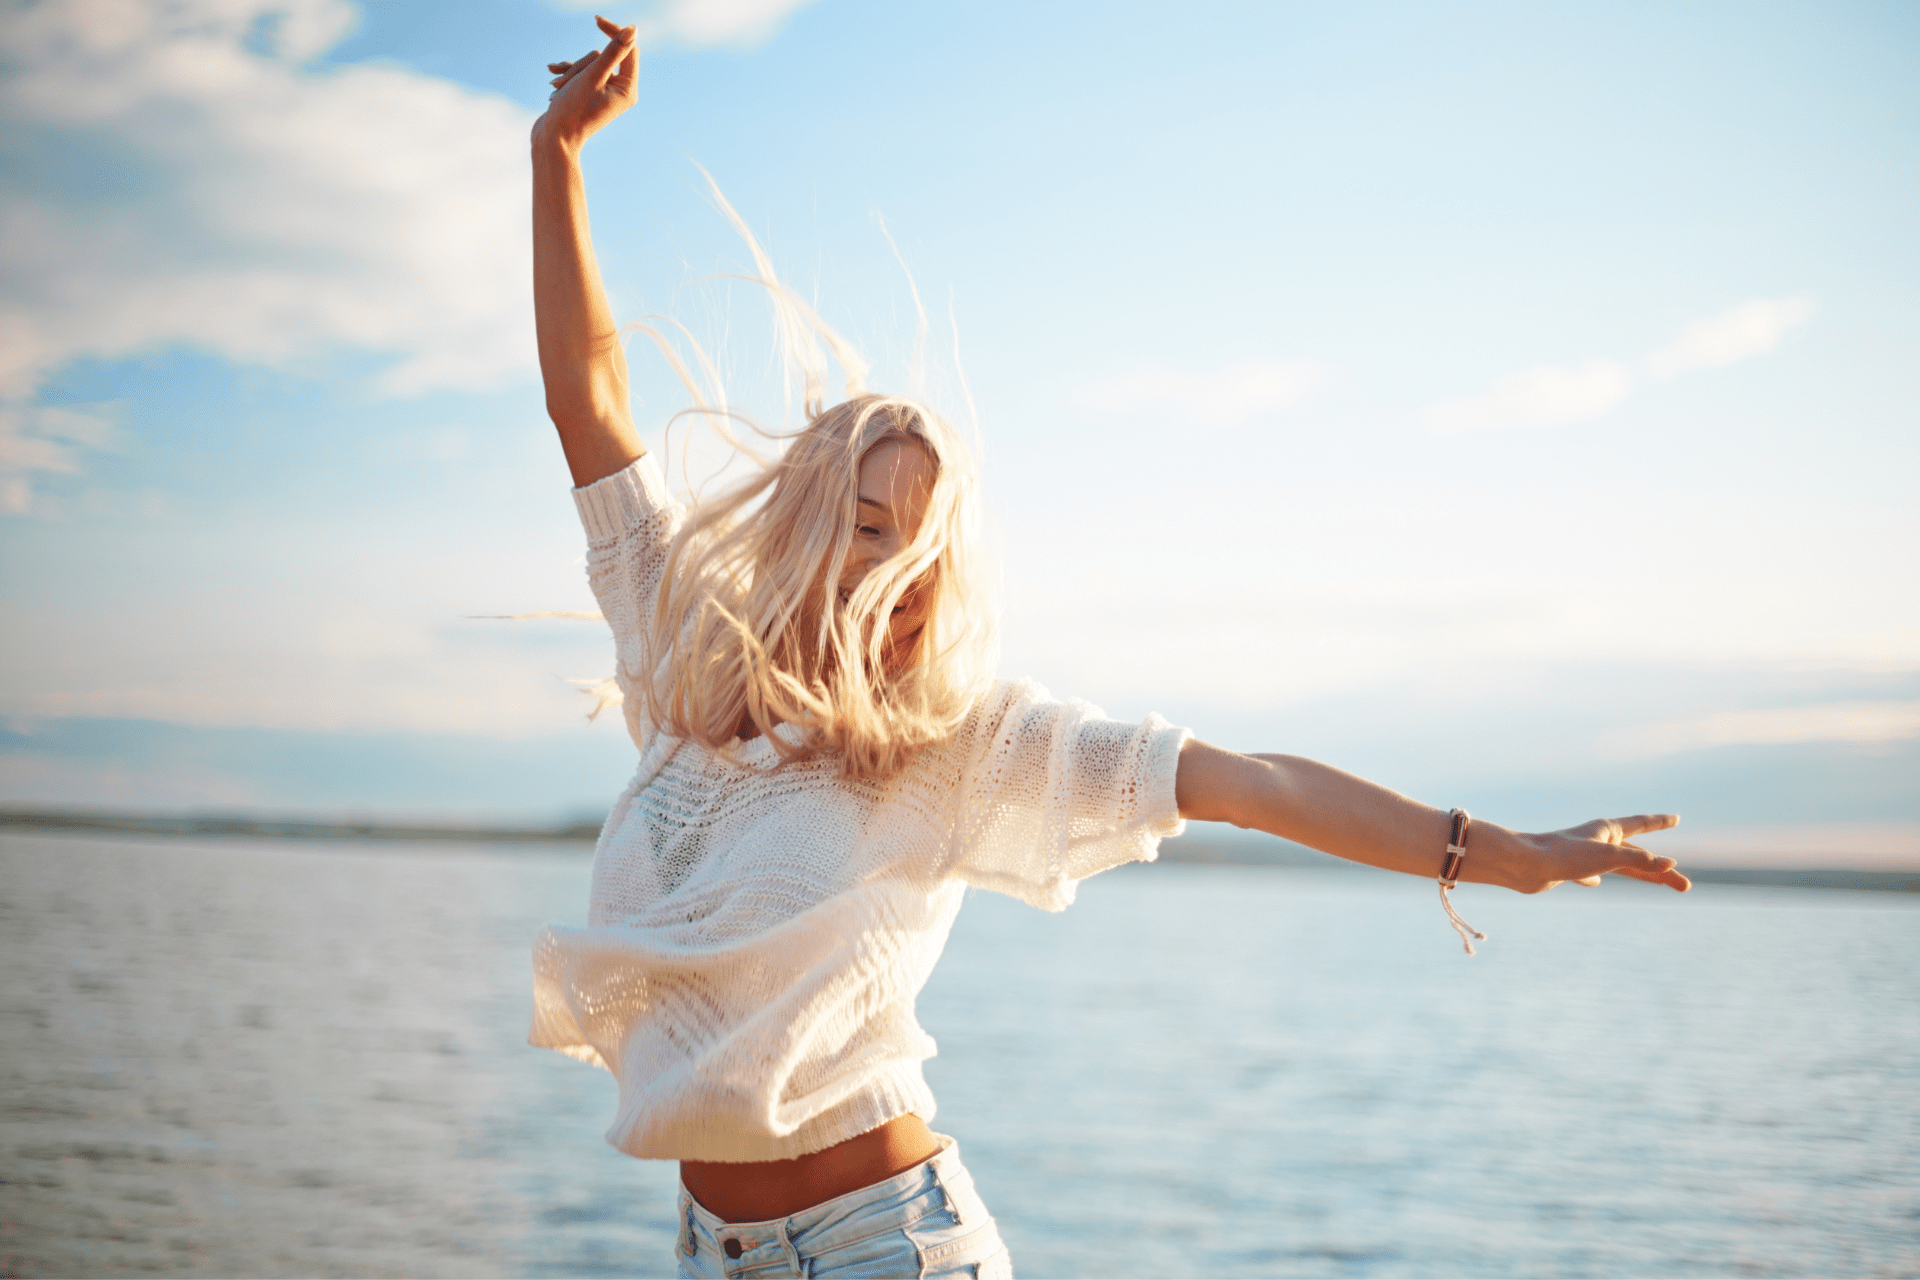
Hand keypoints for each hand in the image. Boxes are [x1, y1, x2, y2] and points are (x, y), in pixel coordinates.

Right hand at [532, 15, 638, 151]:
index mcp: (628, 89)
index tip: (596, 20)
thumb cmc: (573, 110)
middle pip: (603, 57)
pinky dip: (566, 76)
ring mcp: (603, 92)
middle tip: (568, 82)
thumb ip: (613, 51)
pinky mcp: (588, 93)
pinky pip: (580, 73)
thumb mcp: (593, 76)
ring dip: (571, 72)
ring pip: (588, 64)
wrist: (552, 139)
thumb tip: (633, 30)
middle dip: (581, 64)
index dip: (614, 32)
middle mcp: (619, 91)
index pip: (629, 49)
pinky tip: (553, 83)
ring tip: (557, 88)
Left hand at [1506, 813, 1689, 893]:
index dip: (1659, 821)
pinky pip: (1588, 874)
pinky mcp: (1566, 869)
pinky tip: (1593, 883)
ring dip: (1640, 874)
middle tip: (1686, 888)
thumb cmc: (1564, 856)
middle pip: (1637, 854)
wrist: (1524, 865)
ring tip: (1659, 882)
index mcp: (1606, 830)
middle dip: (1661, 870)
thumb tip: (1670, 864)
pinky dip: (1595, 878)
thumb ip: (1639, 860)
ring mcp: (1582, 855)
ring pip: (1618, 866)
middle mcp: (1596, 840)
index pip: (1641, 824)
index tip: (1676, 817)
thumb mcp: (1607, 857)